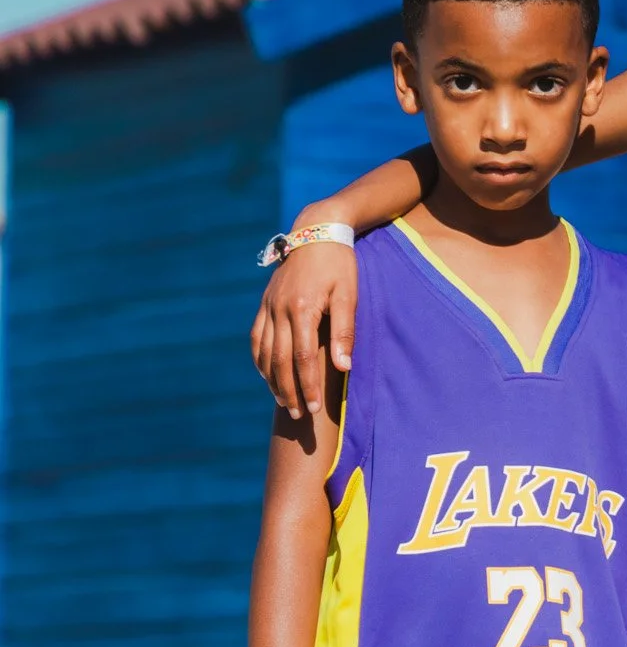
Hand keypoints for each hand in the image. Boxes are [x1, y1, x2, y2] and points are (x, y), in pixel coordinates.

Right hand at [252, 241, 357, 420]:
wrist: (316, 231)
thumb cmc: (339, 264)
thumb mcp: (349, 294)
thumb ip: (345, 331)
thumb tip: (343, 367)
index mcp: (302, 308)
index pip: (303, 357)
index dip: (307, 385)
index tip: (313, 408)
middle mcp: (279, 309)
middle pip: (280, 360)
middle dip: (289, 390)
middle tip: (297, 415)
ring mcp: (268, 306)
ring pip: (265, 352)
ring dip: (272, 380)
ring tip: (282, 402)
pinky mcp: (265, 303)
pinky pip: (257, 337)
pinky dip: (260, 359)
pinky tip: (266, 375)